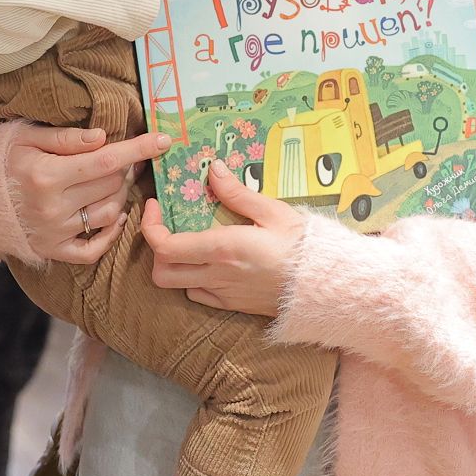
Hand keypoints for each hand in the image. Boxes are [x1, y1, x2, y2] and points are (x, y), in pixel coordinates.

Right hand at [8, 124, 166, 263]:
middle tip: (124, 158)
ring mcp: (53, 233)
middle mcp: (51, 207)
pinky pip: (93, 249)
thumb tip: (103, 138)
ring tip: (114, 182)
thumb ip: (66, 139)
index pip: (105, 161)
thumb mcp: (26, 137)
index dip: (138, 149)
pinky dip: (110, 234)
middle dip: (125, 168)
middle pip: (110, 186)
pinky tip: (115, 217)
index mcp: (46, 174)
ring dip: (120, 196)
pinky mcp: (51, 251)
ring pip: (109, 214)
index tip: (164, 140)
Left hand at [139, 159, 304, 316]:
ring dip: (174, 265)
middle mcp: (215, 274)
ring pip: (177, 286)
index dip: (150, 227)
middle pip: (161, 273)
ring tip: (188, 244)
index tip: (156, 207)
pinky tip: (209, 263)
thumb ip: (237, 192)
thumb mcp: (273, 211)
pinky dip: (193, 280)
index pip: (164, 246)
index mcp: (222, 248)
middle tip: (168, 227)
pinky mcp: (233, 305)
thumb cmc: (303, 245)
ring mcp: (223, 294)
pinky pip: (199, 295)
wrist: (325, 285)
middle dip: (156, 250)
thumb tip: (212, 169)